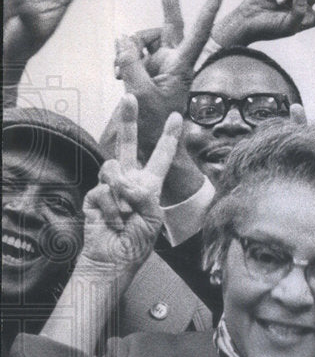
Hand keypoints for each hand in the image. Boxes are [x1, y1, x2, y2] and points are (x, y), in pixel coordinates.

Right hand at [80, 95, 181, 275]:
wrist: (113, 259)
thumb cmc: (136, 242)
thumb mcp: (151, 217)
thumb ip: (142, 194)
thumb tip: (121, 180)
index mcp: (149, 185)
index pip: (161, 157)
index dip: (168, 138)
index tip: (177, 117)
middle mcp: (129, 180)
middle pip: (128, 146)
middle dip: (129, 120)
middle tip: (130, 96)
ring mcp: (109, 187)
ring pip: (114, 170)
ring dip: (122, 195)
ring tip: (126, 216)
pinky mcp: (94, 195)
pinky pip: (104, 191)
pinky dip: (112, 209)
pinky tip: (113, 222)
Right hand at [114, 0, 223, 160]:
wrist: (151, 140)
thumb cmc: (155, 121)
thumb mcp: (139, 92)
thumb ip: (130, 63)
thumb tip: (122, 38)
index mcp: (182, 66)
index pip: (197, 33)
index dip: (207, 11)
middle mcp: (174, 60)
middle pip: (170, 22)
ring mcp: (161, 62)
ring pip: (141, 39)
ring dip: (126, 50)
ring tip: (117, 73)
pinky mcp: (148, 67)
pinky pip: (131, 52)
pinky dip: (121, 59)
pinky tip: (115, 74)